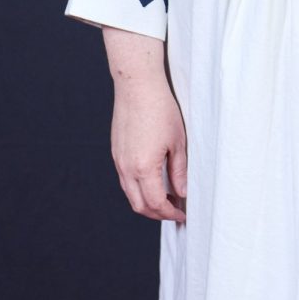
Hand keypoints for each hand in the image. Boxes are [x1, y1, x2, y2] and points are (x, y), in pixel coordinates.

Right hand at [103, 27, 186, 223]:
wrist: (137, 86)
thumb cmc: (160, 109)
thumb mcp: (178, 142)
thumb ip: (179, 171)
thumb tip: (182, 192)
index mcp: (143, 168)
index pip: (156, 203)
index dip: (170, 213)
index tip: (182, 214)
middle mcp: (126, 168)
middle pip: (139, 205)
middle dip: (158, 213)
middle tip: (175, 210)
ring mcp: (118, 160)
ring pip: (130, 193)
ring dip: (147, 201)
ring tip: (167, 197)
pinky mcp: (116, 152)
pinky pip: (125, 179)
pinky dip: (138, 188)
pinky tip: (153, 180)